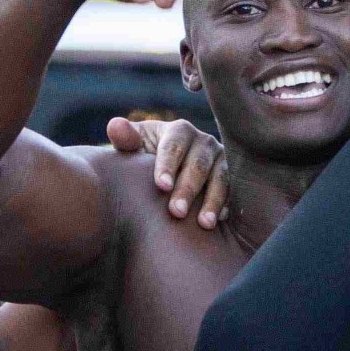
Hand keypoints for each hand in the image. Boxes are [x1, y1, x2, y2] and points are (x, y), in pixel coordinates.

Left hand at [103, 115, 231, 226]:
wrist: (166, 175)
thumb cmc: (145, 160)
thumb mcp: (134, 149)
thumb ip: (126, 140)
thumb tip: (116, 126)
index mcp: (179, 131)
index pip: (173, 147)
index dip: (167, 165)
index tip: (161, 186)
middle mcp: (204, 142)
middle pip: (198, 164)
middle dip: (188, 188)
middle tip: (177, 212)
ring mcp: (221, 159)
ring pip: (220, 178)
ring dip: (212, 201)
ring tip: (204, 224)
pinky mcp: (232, 178)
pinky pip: (234, 191)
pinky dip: (227, 204)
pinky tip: (221, 220)